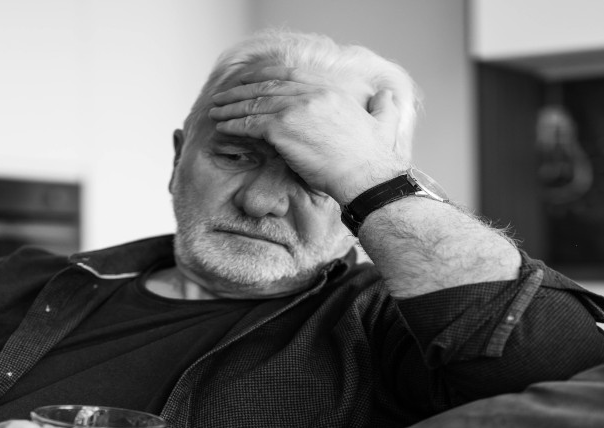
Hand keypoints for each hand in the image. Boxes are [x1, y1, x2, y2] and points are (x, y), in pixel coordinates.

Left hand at [208, 65, 407, 203]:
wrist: (367, 178)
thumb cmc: (375, 160)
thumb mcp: (384, 124)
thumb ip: (384, 106)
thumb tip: (387, 96)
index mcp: (329, 89)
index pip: (287, 74)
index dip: (263, 77)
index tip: (247, 82)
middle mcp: (311, 93)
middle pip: (265, 86)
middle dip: (241, 91)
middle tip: (224, 97)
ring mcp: (295, 108)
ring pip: (253, 103)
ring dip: (231, 107)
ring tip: (216, 111)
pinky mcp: (283, 128)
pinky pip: (250, 123)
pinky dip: (233, 124)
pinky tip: (222, 127)